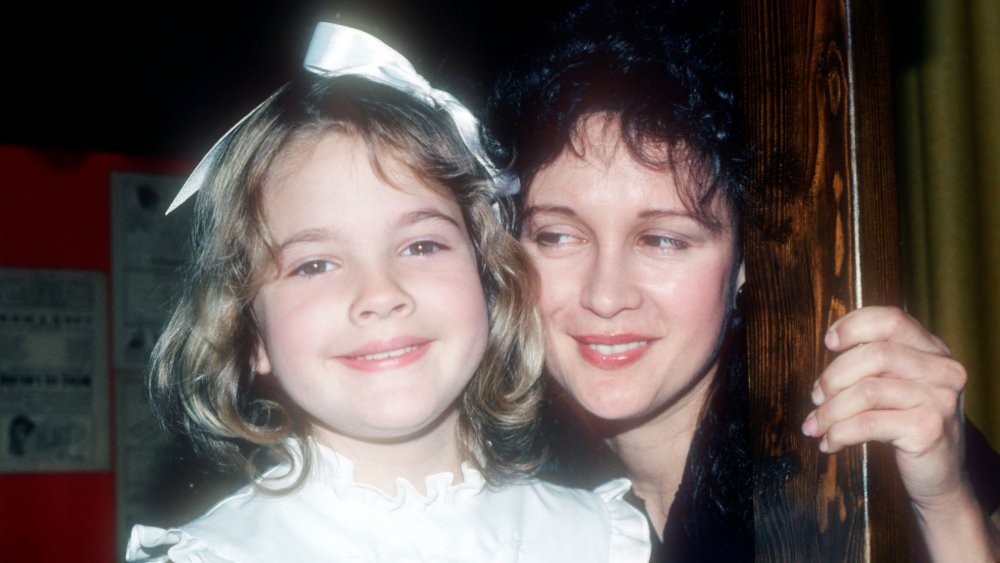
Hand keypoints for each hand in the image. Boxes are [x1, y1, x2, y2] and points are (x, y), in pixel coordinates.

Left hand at [800, 306, 999, 559]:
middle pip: (874, 355)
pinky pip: (867, 423)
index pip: (892, 319)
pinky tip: (829, 443)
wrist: (942, 480)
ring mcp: (939, 399)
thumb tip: (830, 345)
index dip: (854, 325)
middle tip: (816, 397)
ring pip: (866, 391)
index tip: (828, 342)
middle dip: (833, 376)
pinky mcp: (928, 429)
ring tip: (815, 425)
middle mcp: (943, 370)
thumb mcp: (898, 387)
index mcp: (934, 352)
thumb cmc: (909, 428)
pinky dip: (839, 433)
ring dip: (829, 410)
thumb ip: (875, 363)